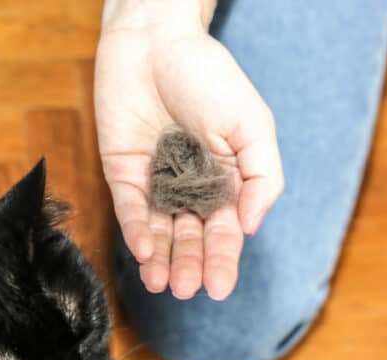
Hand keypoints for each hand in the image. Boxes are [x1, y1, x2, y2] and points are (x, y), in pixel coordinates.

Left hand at [94, 0, 283, 300]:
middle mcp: (191, 188)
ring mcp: (156, 182)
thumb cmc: (209, 76)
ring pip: (161, 232)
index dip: (224, 260)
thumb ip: (261, 176)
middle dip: (191, 265)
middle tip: (188, 290)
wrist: (156, 42)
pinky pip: (131, 209)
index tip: (220, 289)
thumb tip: (252, 226)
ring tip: (164, 285)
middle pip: (192, 238)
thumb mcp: (252, 124)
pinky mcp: (124, 173)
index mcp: (226, 180)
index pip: (225, 231)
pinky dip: (138, 231)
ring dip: (163, 260)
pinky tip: (145, 252)